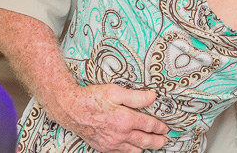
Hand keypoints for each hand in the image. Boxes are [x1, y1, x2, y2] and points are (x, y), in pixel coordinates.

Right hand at [48, 83, 168, 152]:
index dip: (160, 127)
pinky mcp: (104, 147)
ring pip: (135, 150)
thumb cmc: (92, 97)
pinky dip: (130, 152)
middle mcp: (121, 134)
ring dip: (145, 147)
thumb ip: (136, 96)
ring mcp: (112, 143)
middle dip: (157, 141)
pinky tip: (133, 148)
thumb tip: (153, 97)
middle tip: (164, 140)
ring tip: (151, 144)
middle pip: (145, 141)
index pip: (149, 125)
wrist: (71, 109)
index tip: (165, 127)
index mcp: (125, 119)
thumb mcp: (115, 91)